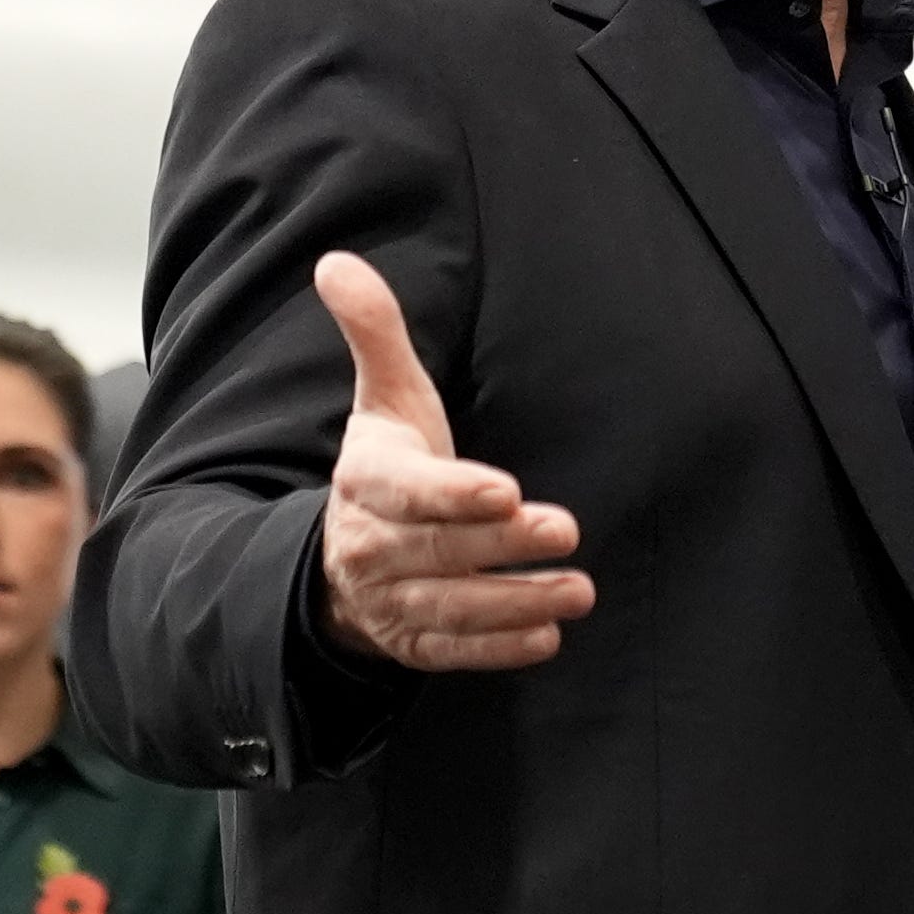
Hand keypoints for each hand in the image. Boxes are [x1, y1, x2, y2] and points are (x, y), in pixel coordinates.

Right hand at [309, 253, 590, 671]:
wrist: (341, 555)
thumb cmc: (386, 466)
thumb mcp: (383, 400)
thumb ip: (375, 334)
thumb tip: (336, 261)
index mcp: (365, 480)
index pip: (407, 490)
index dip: (453, 494)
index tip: (505, 491)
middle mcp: (368, 544)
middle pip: (439, 550)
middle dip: (504, 546)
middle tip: (565, 531)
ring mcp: (387, 600)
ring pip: (450, 607)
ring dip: (515, 603)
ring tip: (577, 592)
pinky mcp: (408, 643)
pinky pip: (451, 653)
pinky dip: (497, 650)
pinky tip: (546, 638)